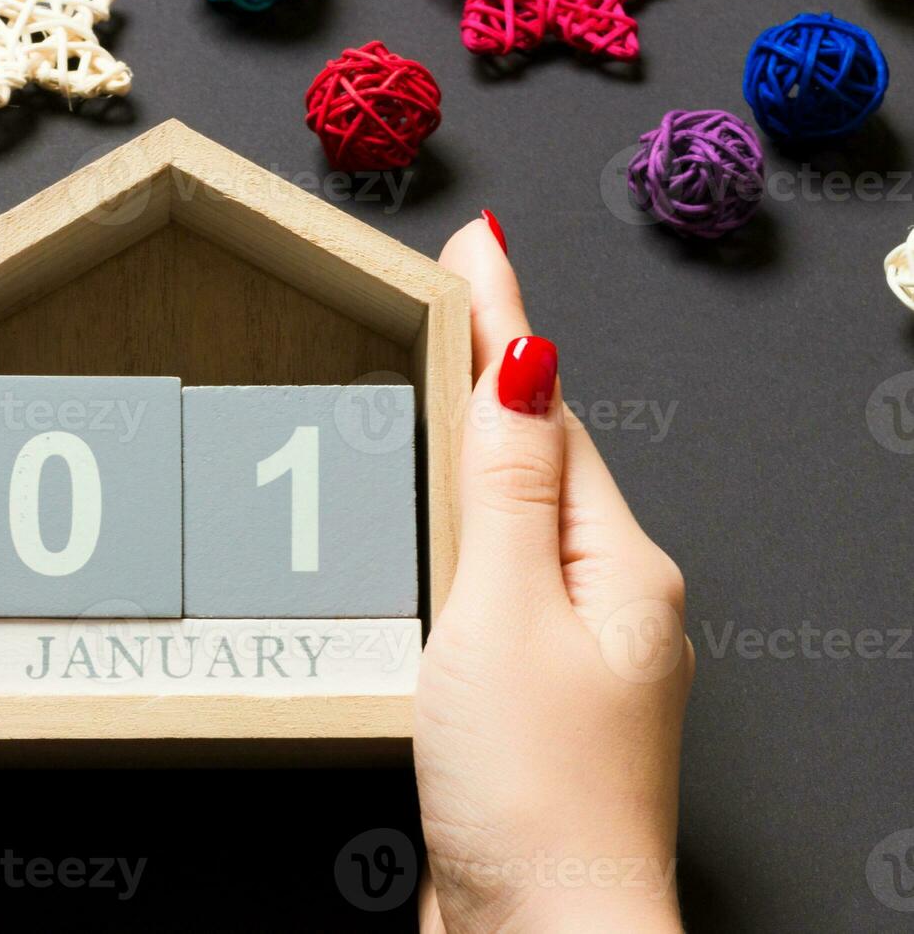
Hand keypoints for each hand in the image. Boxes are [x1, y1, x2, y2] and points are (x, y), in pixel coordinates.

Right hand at [414, 217, 692, 933]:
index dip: (507, 326)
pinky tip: (426, 534)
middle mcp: (605, 603)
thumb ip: (504, 488)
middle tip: (451, 299)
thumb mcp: (505, 612)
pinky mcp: (519, 700)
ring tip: (433, 391)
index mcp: (617, 566)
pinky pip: (488, 590)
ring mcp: (565, 654)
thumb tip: (526, 364)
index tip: (479, 249)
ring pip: (510, 527)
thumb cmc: (534, 795)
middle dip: (493, 380)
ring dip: (470, 456)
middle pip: (538, 463)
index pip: (548, 414)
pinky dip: (454, 541)